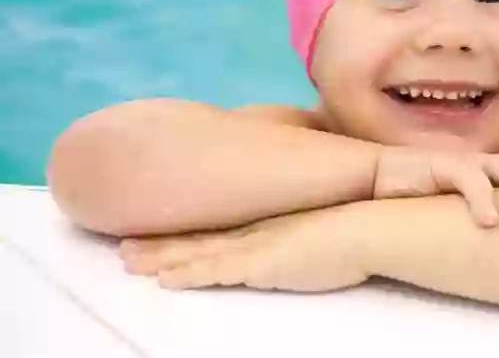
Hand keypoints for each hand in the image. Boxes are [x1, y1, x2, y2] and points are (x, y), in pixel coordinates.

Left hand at [119, 205, 365, 291]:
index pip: (222, 228)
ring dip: (162, 258)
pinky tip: (165, 280)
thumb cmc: (361, 224)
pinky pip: (217, 271)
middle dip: (161, 244)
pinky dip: (189, 274)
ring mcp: (257, 246)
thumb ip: (313, 225)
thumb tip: (315, 228)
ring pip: (198, 253)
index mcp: (271, 221)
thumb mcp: (330, 222)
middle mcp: (257, 230)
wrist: (371, 227)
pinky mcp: (262, 264)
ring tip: (127, 261)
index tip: (161, 229)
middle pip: (200, 237)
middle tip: (124, 248)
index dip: (189, 232)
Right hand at [373, 146, 498, 227]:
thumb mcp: (466, 200)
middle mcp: (489, 162)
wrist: (380, 178)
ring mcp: (469, 163)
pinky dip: (482, 202)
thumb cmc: (426, 192)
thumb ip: (494, 207)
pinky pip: (469, 184)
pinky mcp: (443, 169)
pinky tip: (491, 223)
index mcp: (497, 168)